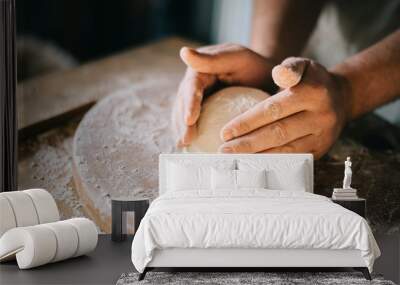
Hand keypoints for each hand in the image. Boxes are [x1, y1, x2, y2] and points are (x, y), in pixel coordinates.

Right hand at [172, 43, 275, 146]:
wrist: (262, 77)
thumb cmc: (252, 65)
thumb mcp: (237, 56)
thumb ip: (213, 58)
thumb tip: (183, 52)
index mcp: (199, 71)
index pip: (191, 88)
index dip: (188, 104)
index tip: (189, 120)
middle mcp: (193, 86)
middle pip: (182, 105)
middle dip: (182, 123)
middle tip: (185, 141)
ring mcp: (195, 101)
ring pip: (182, 116)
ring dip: (182, 131)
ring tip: (185, 147)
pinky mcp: (201, 113)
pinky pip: (194, 125)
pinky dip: (192, 136)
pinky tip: (193, 150)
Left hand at [219, 57, 349, 158]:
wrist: (341, 99)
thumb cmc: (312, 81)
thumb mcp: (303, 65)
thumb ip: (289, 68)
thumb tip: (277, 73)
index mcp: (313, 93)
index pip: (273, 109)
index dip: (247, 122)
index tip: (225, 132)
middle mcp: (320, 116)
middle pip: (278, 133)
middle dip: (248, 144)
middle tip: (223, 151)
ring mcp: (322, 136)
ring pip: (285, 150)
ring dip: (257, 157)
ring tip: (233, 159)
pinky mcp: (320, 150)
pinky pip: (293, 160)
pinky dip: (272, 163)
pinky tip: (253, 164)